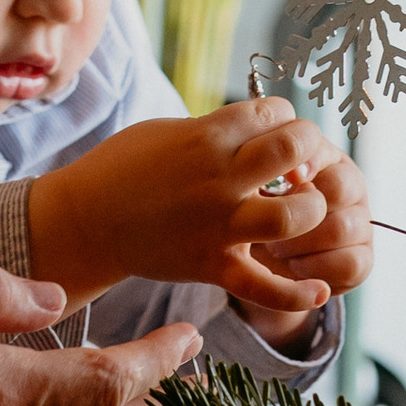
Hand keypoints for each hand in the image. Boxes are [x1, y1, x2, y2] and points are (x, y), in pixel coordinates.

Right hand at [25, 99, 340, 308]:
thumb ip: (220, 130)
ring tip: (303, 210)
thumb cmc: (126, 167)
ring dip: (311, 209)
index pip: (275, 110)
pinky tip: (319, 289)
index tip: (272, 133)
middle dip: (309, 150)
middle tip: (298, 167)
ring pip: (292, 216)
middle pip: (294, 149)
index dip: (284, 118)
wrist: (86, 220)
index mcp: (207, 136)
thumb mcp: (172, 131)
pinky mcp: (211, 266)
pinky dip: (297, 295)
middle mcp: (218, 179)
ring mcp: (217, 226)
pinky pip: (265, 287)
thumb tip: (268, 132)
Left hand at [231, 144, 369, 346]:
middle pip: (337, 190)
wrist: (261, 250)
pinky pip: (350, 264)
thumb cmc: (258, 206)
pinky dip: (317, 267)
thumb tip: (293, 172)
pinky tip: (293, 265)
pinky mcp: (362, 261)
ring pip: (341, 228)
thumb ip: (272, 166)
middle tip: (264, 222)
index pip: (321, 154)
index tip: (268, 185)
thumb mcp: (258, 183)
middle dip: (294, 210)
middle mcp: (352, 189)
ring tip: (273, 246)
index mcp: (329, 160)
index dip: (295, 171)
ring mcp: (361, 225)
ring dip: (300, 241)